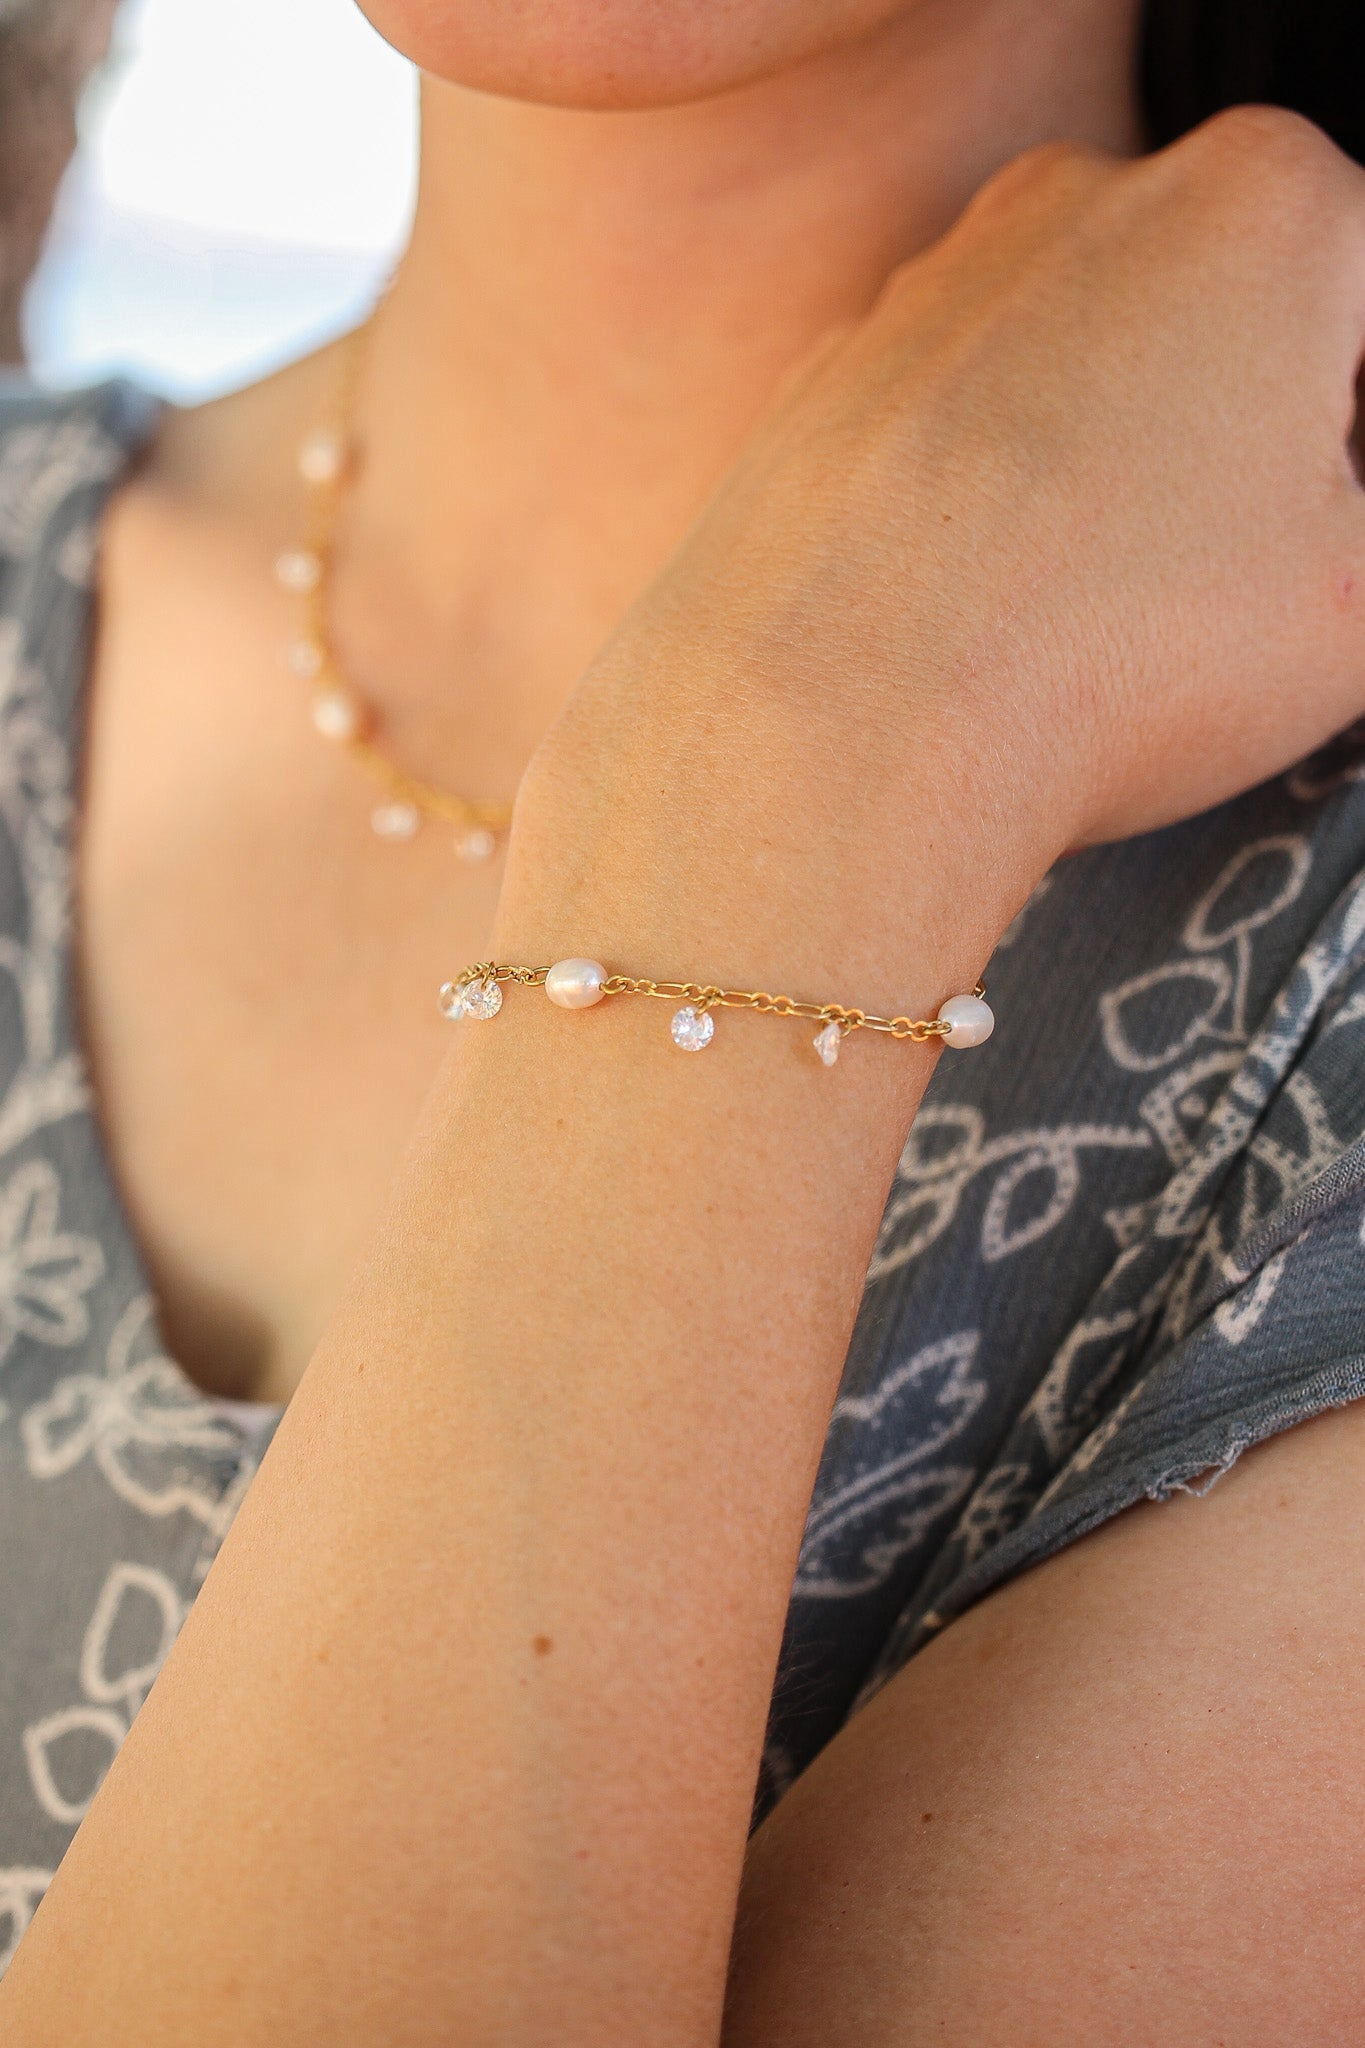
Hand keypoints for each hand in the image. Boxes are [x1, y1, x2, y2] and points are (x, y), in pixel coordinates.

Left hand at [516, 109, 1364, 968]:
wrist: (828, 733)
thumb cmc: (1105, 657)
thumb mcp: (1358, 610)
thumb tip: (1321, 532)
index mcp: (1259, 202)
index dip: (1353, 455)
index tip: (1319, 548)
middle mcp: (1080, 199)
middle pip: (1224, 327)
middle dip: (1245, 449)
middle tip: (1222, 594)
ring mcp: (934, 285)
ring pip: (1080, 381)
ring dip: (1109, 483)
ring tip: (1091, 624)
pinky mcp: (830, 381)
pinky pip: (952, 441)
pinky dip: (982, 513)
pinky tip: (981, 619)